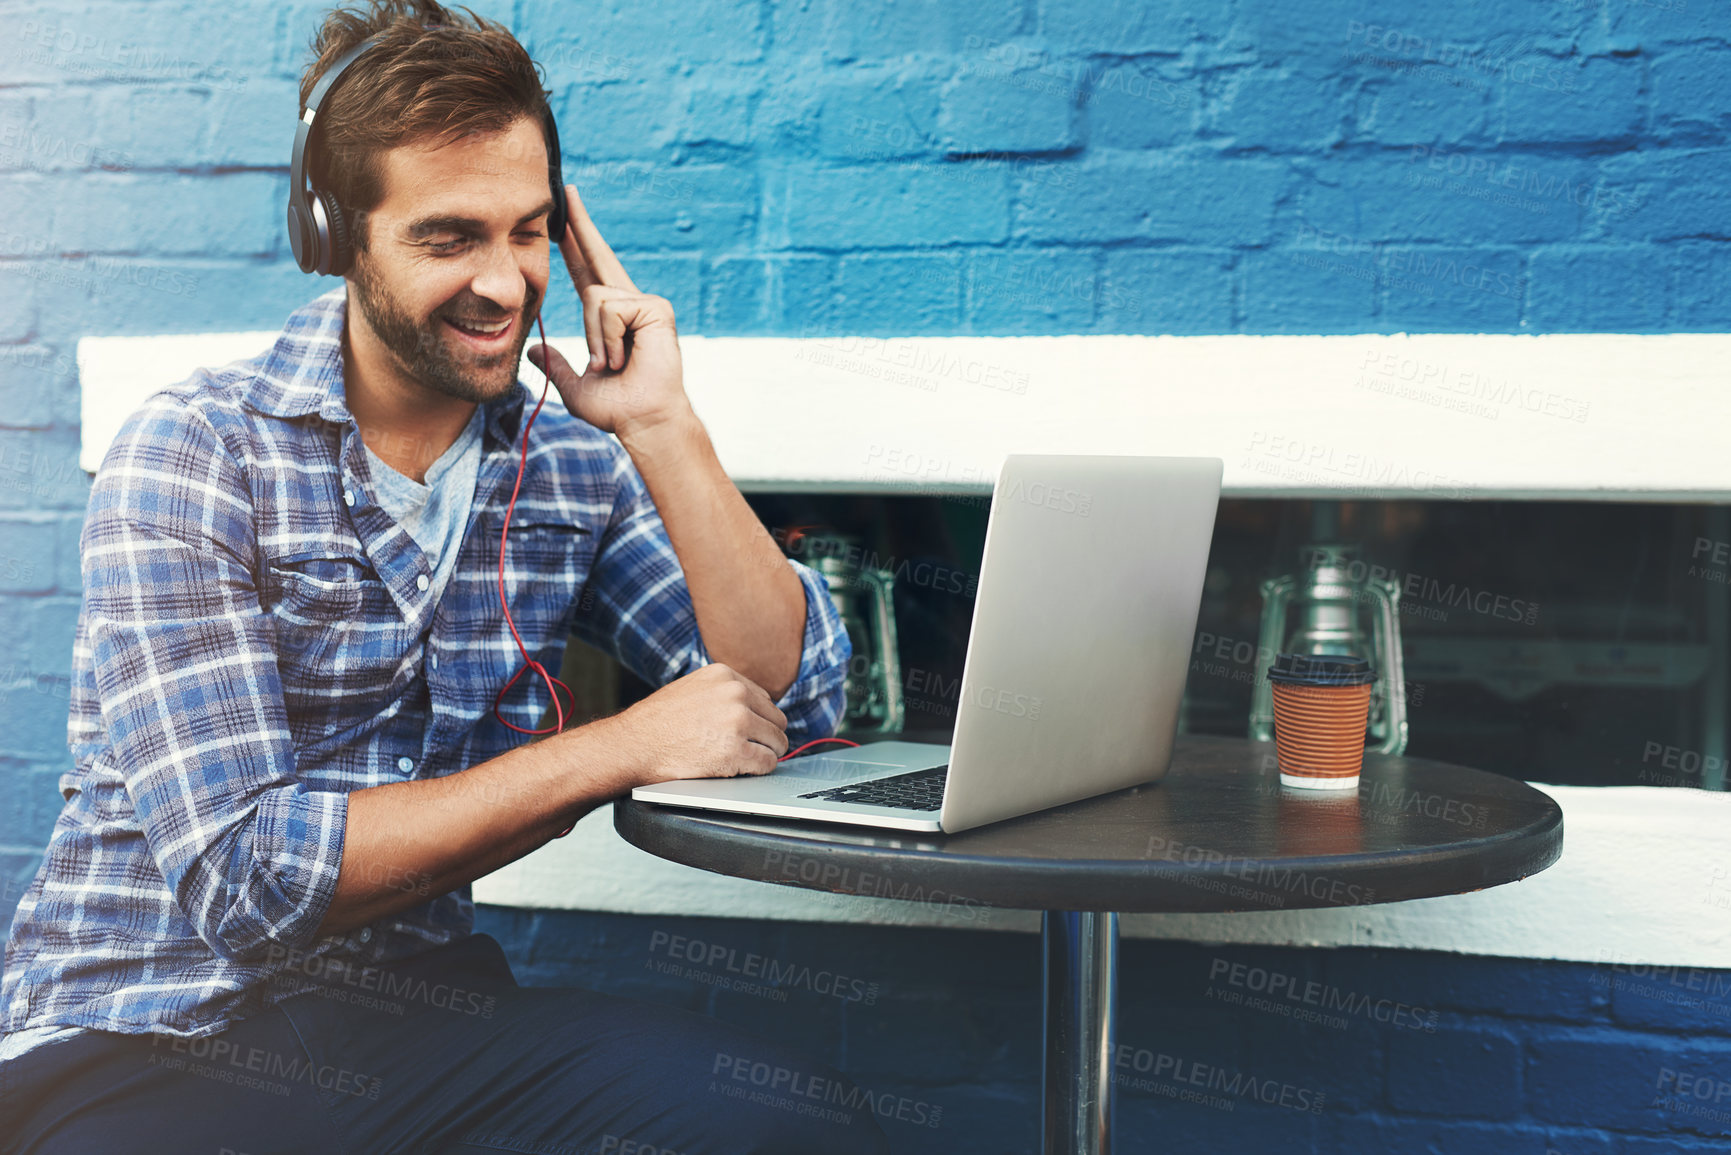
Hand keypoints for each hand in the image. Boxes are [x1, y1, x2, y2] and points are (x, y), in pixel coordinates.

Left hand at [526, 183, 691, 442]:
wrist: (643, 420)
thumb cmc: (618, 409)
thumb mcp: (576, 385)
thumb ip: (555, 365)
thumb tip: (534, 351)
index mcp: (610, 318)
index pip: (586, 273)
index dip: (573, 247)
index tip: (561, 221)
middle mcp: (628, 303)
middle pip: (598, 255)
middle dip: (580, 223)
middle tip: (565, 188)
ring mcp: (644, 303)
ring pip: (595, 297)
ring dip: (594, 339)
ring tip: (611, 364)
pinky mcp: (655, 307)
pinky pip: (610, 309)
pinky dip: (608, 339)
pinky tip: (623, 357)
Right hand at [602, 663, 788, 786]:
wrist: (632, 746)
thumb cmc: (657, 723)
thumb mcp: (692, 688)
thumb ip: (722, 693)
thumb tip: (752, 707)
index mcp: (725, 675)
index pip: (765, 699)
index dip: (758, 720)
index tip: (750, 732)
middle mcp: (735, 693)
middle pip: (777, 720)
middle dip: (766, 737)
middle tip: (750, 749)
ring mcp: (737, 721)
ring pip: (777, 742)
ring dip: (765, 754)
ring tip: (744, 760)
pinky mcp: (735, 751)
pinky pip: (767, 763)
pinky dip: (759, 770)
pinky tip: (742, 770)